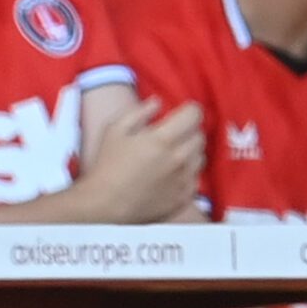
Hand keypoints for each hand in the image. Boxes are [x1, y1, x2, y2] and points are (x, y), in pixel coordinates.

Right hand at [76, 96, 204, 223]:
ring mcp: (184, 180)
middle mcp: (179, 158)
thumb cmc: (106, 165)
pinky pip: (196, 178)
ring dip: (190, 151)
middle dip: (189, 130)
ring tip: (172, 154)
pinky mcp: (184, 197)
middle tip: (173, 133)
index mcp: (161, 139)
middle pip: (199, 135)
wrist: (105, 204)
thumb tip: (157, 103)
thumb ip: (138, 112)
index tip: (183, 111)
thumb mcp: (114, 130)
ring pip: (201, 157)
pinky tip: (171, 174)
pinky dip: (187, 172)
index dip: (190, 109)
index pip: (194, 115)